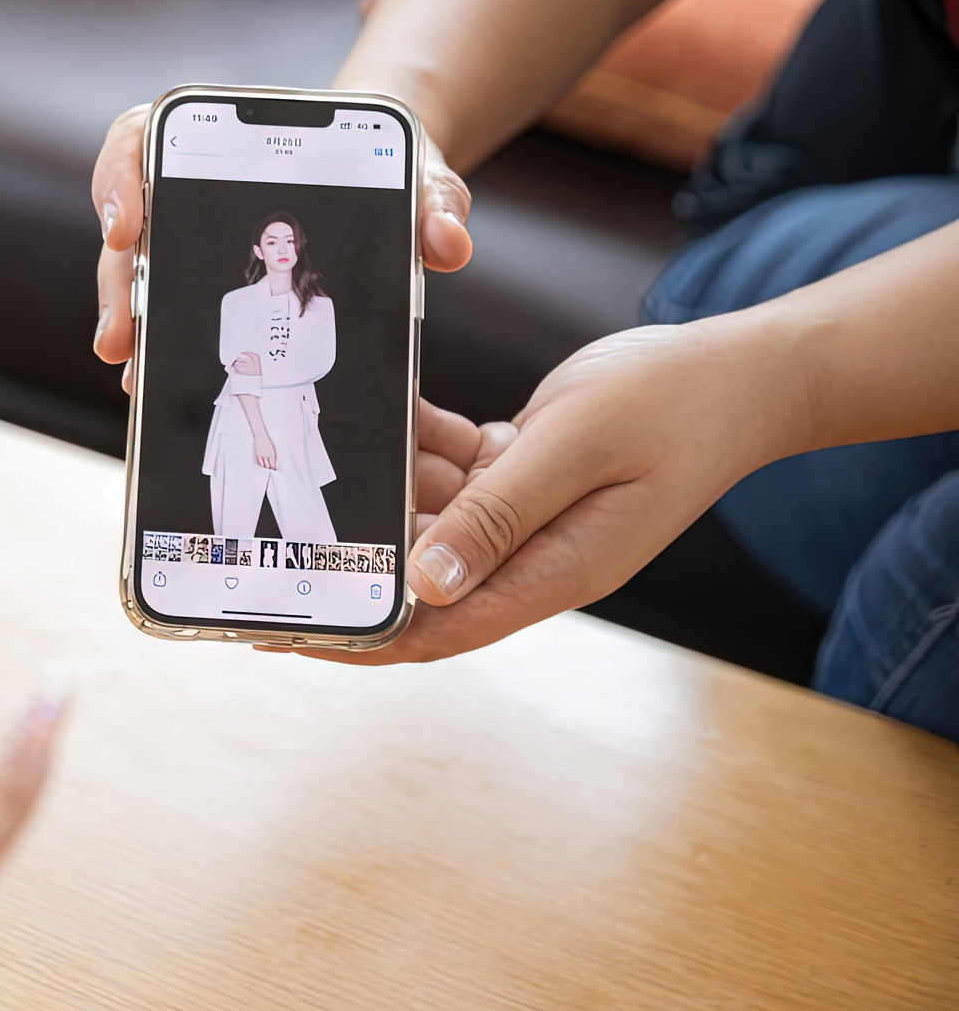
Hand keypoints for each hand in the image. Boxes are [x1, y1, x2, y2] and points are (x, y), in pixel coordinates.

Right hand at [92, 104, 472, 391]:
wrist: (376, 179)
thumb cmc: (380, 160)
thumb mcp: (414, 169)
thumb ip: (433, 198)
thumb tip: (447, 245)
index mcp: (222, 130)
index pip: (144, 135)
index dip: (119, 178)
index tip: (124, 228)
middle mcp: (185, 176)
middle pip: (126, 220)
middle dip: (117, 283)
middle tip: (121, 336)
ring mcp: (183, 226)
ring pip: (132, 268)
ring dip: (127, 319)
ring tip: (130, 368)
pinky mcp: (194, 268)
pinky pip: (159, 297)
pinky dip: (154, 335)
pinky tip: (153, 372)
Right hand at [253, 430, 277, 469]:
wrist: (261, 435)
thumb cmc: (268, 441)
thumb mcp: (273, 448)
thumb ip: (273, 455)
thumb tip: (273, 461)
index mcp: (272, 454)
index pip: (273, 464)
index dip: (273, 467)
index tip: (274, 470)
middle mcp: (266, 455)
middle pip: (268, 465)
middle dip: (269, 468)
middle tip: (270, 471)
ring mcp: (261, 455)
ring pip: (263, 464)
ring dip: (264, 467)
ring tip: (266, 469)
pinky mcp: (257, 453)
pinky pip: (258, 461)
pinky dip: (260, 464)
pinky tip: (261, 465)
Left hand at [303, 321, 791, 664]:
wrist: (742, 372)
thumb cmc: (674, 406)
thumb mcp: (575, 449)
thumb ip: (497, 514)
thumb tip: (424, 584)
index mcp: (551, 573)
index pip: (434, 630)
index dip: (358, 638)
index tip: (287, 636)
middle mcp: (533, 556)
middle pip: (419, 580)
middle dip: (351, 562)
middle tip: (268, 546)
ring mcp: (531, 518)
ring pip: (430, 518)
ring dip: (387, 487)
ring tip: (321, 453)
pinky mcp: (527, 476)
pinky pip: (455, 470)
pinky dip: (422, 444)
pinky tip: (390, 412)